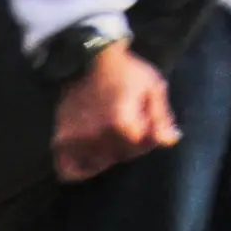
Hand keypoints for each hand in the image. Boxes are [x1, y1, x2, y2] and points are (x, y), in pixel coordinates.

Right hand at [53, 41, 178, 183]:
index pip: (141, 147)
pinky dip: (81, 170)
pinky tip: (92, 158)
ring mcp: (75, 141)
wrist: (89, 60)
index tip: (147, 122)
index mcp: (121, 122)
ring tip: (112, 136)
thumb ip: (161, 117)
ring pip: (100, 163)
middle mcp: (96, 136)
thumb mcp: (153, 87)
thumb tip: (170, 142)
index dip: (149, 136)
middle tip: (130, 126)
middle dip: (131, 144)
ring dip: (110, 154)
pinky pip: (68, 170)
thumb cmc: (126, 72)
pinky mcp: (60, 141)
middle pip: (121, 156)